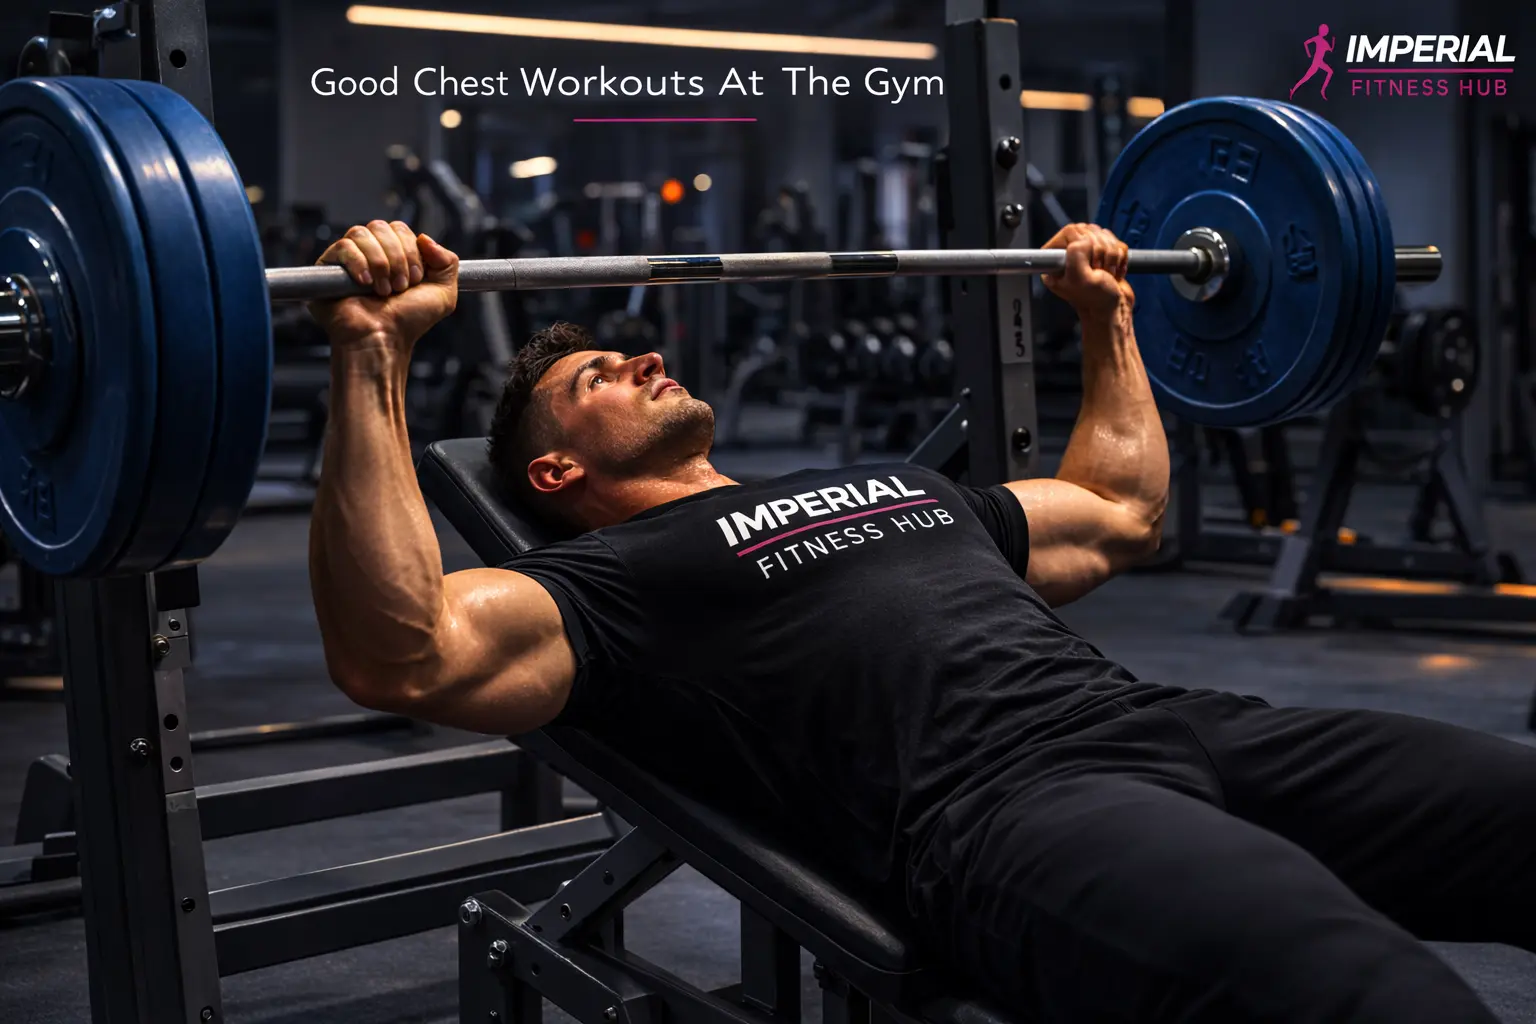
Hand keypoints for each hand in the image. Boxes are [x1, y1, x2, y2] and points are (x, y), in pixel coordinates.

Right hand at [308, 220, 458, 351]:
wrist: (384, 339)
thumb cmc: (409, 322)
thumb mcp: (443, 293)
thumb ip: (447, 262)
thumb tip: (425, 237)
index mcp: (395, 255)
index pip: (400, 229)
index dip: (411, 250)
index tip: (415, 279)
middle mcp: (372, 253)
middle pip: (381, 226)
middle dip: (396, 257)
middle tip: (400, 286)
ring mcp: (349, 259)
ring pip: (361, 233)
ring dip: (380, 262)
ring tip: (383, 290)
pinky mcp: (328, 267)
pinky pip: (343, 247)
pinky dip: (358, 263)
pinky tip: (365, 284)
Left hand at [1041, 224, 1133, 320]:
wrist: (1114, 311)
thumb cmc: (1095, 301)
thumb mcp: (1080, 278)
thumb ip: (1076, 254)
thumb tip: (1084, 241)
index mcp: (1055, 261)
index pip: (1070, 231)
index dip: (1085, 242)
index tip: (1090, 261)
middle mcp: (1069, 256)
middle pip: (1089, 231)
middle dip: (1100, 251)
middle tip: (1098, 271)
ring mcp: (1087, 254)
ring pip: (1104, 236)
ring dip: (1111, 256)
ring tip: (1106, 274)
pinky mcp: (1104, 255)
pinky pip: (1116, 242)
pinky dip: (1120, 257)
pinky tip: (1114, 272)